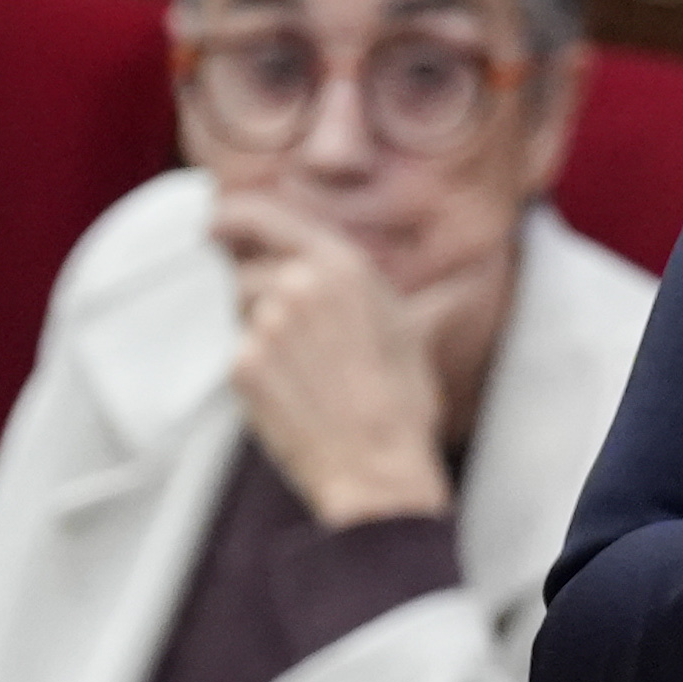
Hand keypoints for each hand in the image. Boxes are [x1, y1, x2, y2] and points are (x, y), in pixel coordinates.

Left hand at [213, 192, 464, 527]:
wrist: (377, 465)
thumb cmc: (401, 401)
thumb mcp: (410, 327)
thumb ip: (387, 286)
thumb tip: (467, 271)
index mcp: (342, 264)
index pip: (263, 216)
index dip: (231, 218)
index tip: (216, 226)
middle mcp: (299, 283)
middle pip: (245, 271)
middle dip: (256, 296)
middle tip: (293, 339)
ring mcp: (267, 323)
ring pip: (240, 313)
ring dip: (259, 332)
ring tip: (302, 371)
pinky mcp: (244, 365)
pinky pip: (239, 355)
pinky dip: (257, 371)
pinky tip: (292, 394)